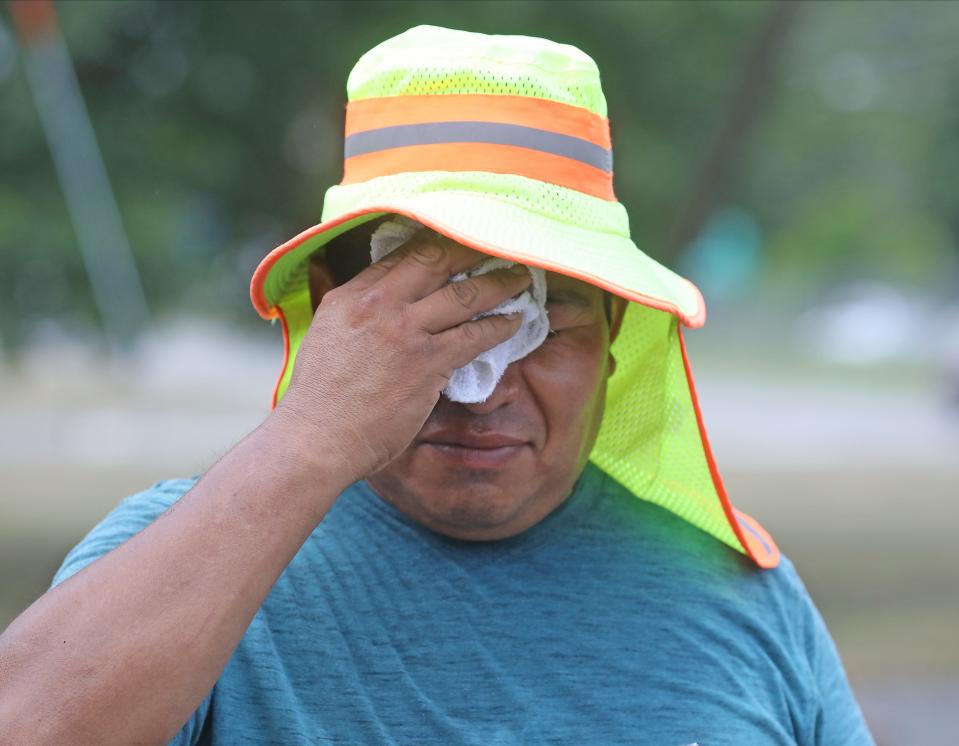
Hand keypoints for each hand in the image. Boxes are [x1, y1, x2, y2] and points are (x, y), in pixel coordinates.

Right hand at [273, 231, 530, 483]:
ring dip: (499, 283)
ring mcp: (406, 331)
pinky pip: (475, 335)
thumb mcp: (321, 333)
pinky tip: (515, 321)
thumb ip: (337, 302)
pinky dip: (500, 326)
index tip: (460, 238)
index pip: (401, 254)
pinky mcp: (428, 362)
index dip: (436, 242)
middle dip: (473, 248)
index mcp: (351, 295)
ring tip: (520, 278)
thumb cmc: (318, 398)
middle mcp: (379, 304)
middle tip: (499, 244)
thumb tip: (329, 274)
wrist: (318, 437)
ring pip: (464, 294)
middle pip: (436, 259)